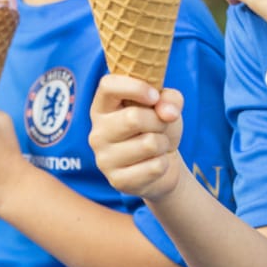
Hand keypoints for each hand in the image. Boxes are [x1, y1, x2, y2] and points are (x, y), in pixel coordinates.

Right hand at [88, 74, 185, 200]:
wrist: (163, 166)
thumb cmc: (157, 128)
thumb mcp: (167, 106)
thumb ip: (170, 99)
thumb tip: (167, 113)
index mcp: (102, 107)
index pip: (107, 86)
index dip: (134, 87)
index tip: (154, 96)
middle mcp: (96, 132)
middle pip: (133, 118)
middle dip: (159, 122)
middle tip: (159, 127)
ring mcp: (104, 159)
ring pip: (149, 143)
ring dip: (163, 143)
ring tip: (156, 147)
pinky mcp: (118, 181)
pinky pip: (155, 167)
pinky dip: (164, 164)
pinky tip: (154, 165)